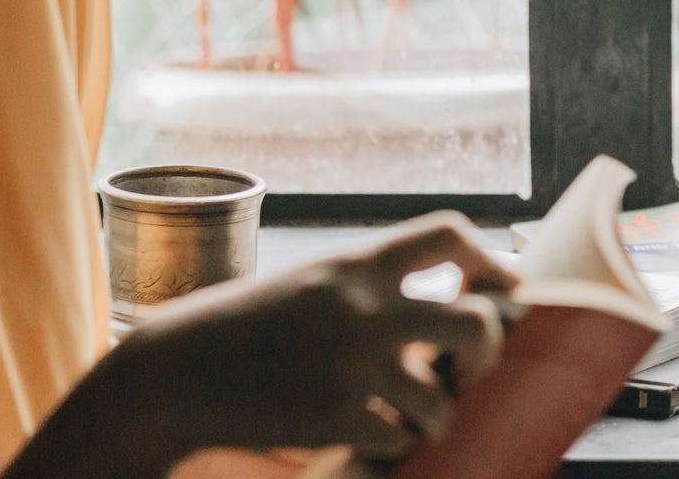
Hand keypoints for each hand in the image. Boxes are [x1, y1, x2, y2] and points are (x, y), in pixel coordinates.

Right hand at [130, 213, 518, 463]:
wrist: (179, 369)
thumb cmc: (248, 326)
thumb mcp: (311, 282)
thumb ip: (370, 285)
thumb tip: (444, 302)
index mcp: (355, 264)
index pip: (448, 234)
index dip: (487, 257)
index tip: (500, 285)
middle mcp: (363, 308)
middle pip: (475, 322)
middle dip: (487, 348)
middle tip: (468, 365)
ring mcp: (351, 365)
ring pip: (440, 399)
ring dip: (434, 414)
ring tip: (413, 415)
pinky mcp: (335, 417)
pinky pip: (399, 438)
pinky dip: (393, 442)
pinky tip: (371, 435)